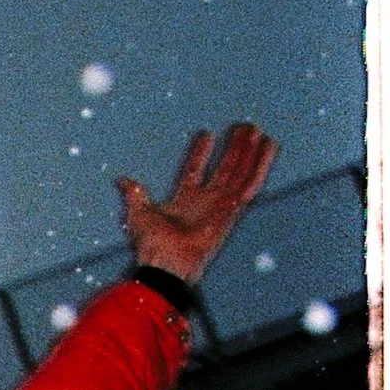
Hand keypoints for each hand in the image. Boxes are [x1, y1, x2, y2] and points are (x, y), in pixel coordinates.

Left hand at [116, 123, 277, 284]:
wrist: (167, 262)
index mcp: (185, 201)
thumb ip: (135, 195)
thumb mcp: (139, 213)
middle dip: (234, 147)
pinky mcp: (233, 209)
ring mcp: (221, 204)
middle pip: (225, 168)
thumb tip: (121, 181)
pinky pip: (251, 184)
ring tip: (256, 129)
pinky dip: (261, 165)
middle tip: (243, 127)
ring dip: (249, 151)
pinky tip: (268, 147)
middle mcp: (206, 201)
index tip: (206, 134)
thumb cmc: (152, 245)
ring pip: (240, 172)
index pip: (195, 170)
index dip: (199, 153)